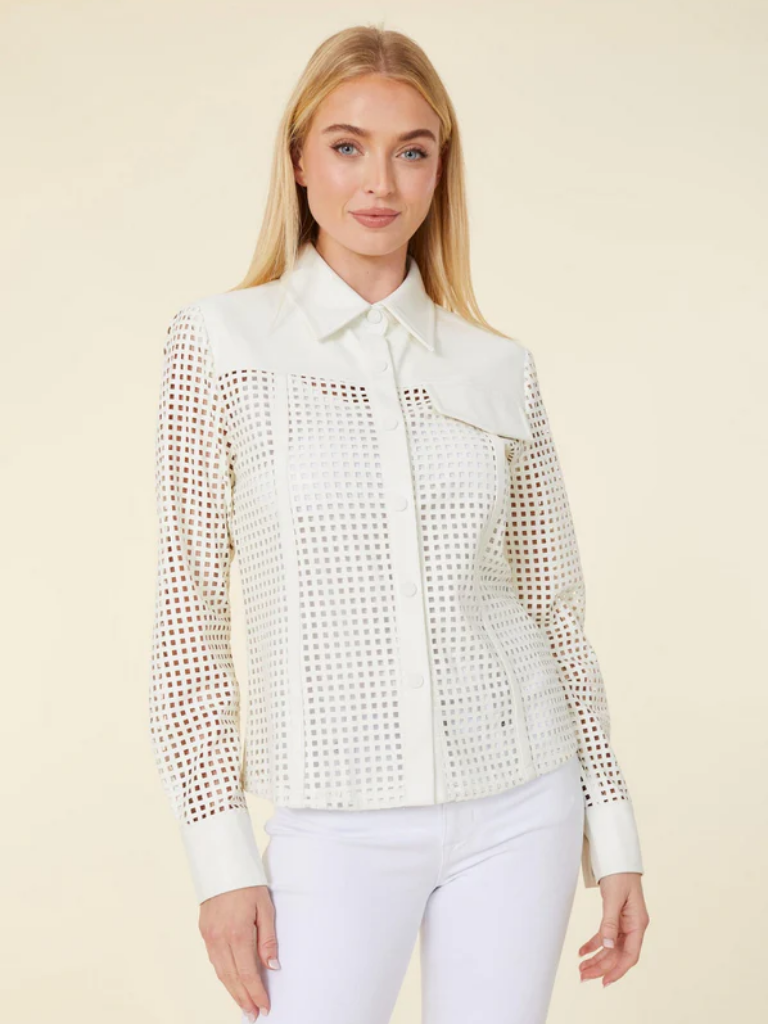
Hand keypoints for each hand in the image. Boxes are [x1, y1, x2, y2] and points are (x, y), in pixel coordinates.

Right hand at [198, 884, 278, 1018]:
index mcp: (238, 933)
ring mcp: (209, 936)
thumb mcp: (265, 907)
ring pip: (221, 972)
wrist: (221, 864)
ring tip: (244, 1004)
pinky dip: (224, 975)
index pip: (248, 973)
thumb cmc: (248, 883)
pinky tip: (232, 982)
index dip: (257, 993)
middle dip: (244, 998)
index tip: (265, 1007)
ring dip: (232, 990)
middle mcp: (220, 939)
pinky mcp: (204, 932)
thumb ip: (268, 939)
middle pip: (232, 978)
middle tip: (254, 1014)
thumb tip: (272, 966)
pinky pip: (214, 960)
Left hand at [578, 872, 648, 987]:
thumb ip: (610, 922)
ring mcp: (624, 923)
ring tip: (581, 969)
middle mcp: (633, 927)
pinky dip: (593, 945)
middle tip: (583, 976)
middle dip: (601, 967)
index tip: (604, 982)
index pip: (630, 955)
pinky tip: (582, 951)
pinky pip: (604, 936)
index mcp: (638, 924)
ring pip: (610, 948)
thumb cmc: (620, 875)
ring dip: (596, 959)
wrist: (617, 858)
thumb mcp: (614, 898)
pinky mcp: (615, 918)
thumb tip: (607, 946)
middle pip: (618, 954)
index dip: (618, 970)